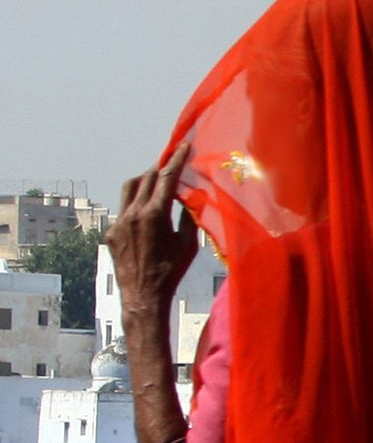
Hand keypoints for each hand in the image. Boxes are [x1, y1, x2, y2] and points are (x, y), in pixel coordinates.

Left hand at [105, 152, 198, 333]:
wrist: (143, 296)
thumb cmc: (171, 271)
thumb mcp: (188, 243)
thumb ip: (187, 216)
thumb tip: (191, 197)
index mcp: (154, 215)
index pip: (166, 178)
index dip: (176, 160)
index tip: (183, 146)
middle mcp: (133, 214)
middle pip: (145, 178)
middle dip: (159, 167)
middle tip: (171, 161)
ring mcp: (119, 222)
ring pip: (129, 189)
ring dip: (143, 181)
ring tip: (155, 182)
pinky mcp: (111, 232)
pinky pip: (123, 208)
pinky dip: (136, 203)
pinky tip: (146, 212)